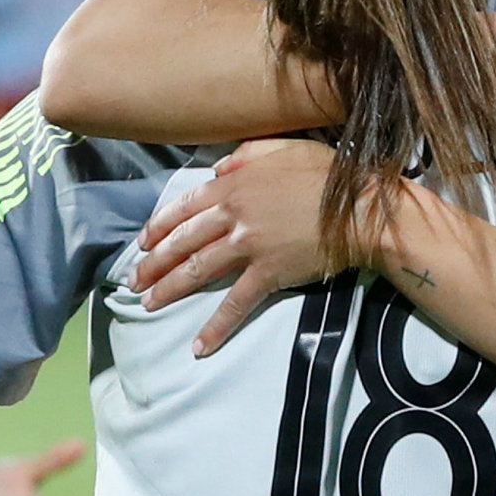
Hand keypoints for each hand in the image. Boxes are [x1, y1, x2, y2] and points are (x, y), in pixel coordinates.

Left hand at [128, 137, 346, 354]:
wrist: (362, 210)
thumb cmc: (328, 176)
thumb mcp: (285, 149)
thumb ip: (246, 156)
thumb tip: (218, 170)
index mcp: (233, 186)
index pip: (183, 208)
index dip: (159, 228)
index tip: (143, 244)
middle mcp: (233, 216)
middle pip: (182, 242)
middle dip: (153, 263)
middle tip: (133, 281)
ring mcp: (249, 246)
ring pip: (198, 270)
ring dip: (170, 289)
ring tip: (148, 304)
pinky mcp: (269, 274)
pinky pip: (236, 304)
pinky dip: (216, 327)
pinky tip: (199, 346)